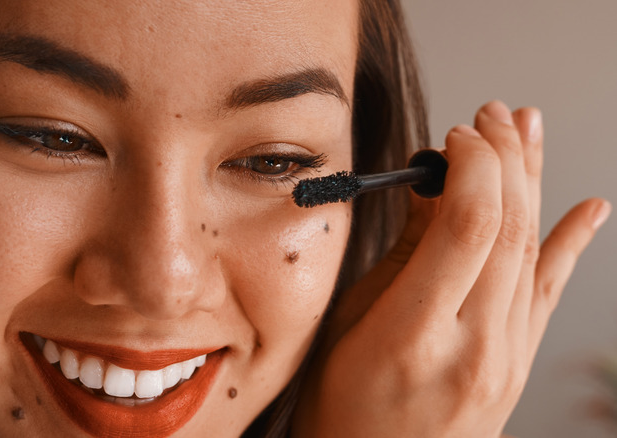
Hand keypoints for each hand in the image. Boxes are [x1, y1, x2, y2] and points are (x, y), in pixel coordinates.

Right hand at [293, 101, 610, 436]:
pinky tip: (589, 210)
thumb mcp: (347, 326)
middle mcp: (473, 348)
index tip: (454, 137)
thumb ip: (398, 258)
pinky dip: (571, 245)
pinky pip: (551, 295)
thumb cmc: (342, 406)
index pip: (468, 226)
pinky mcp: (519, 365)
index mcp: (413, 335)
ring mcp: (506, 360)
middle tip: (491, 116)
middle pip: (510, 229)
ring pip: (534, 251)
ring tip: (527, 130)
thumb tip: (431, 191)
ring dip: (532, 182)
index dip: (470, 166)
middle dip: (504, 158)